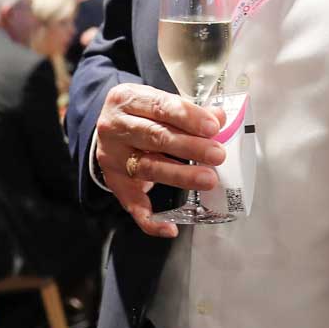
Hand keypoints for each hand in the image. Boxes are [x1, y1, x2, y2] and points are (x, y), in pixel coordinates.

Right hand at [95, 83, 225, 238]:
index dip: (188, 117)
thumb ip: (187, 111)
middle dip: (190, 147)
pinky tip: (170, 228)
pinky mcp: (115, 182)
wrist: (110, 128)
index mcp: (126, 99)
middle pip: (155, 137)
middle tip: (217, 155)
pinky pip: (132, 205)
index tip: (212, 127)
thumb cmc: (142, 113)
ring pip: (148, 167)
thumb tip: (219, 118)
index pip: (160, 106)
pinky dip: (151, 220)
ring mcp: (112, 157)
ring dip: (181, 175)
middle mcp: (115, 127)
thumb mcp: (158, 103)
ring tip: (208, 179)